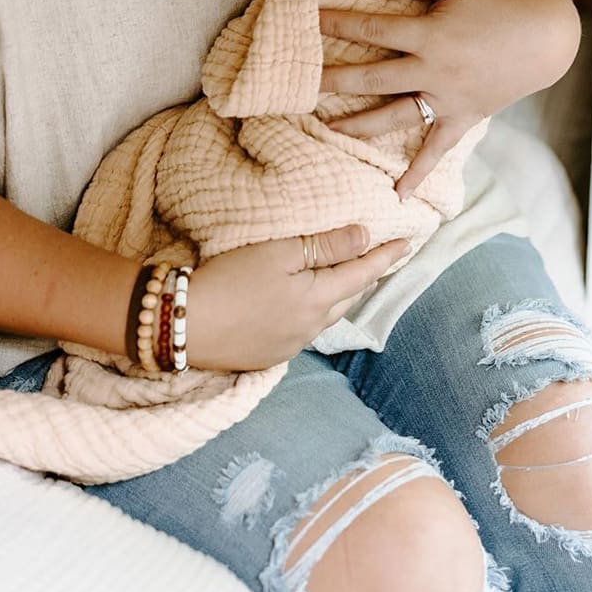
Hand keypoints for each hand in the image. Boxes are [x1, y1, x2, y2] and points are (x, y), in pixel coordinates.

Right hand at [184, 226, 409, 370]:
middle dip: (367, 275)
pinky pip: (304, 329)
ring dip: (341, 294)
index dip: (387, 255)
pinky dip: (315, 311)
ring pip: (327, 315)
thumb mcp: (279, 253)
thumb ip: (325, 246)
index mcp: (318, 301)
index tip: (409, 241)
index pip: (363, 273)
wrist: (181, 324)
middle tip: (381, 256)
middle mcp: (310, 328)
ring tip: (349, 275)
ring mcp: (289, 345)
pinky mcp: (268, 355)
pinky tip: (306, 302)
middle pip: (349, 297)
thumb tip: (365, 237)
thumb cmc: (230, 280)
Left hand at [318, 0, 579, 199]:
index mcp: (430, 34)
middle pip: (371, 77)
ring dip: (358, 124)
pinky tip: (398, 193)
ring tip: (325, 126)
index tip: (308, 21)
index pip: (371, 29)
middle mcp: (434, 71)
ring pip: (394, 116)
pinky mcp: (464, 118)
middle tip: (299, 83)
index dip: (336, 23)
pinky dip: (418, 173)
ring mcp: (448, 99)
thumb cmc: (501, 1)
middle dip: (332, 79)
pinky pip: (437, 149)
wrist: (547, 36)